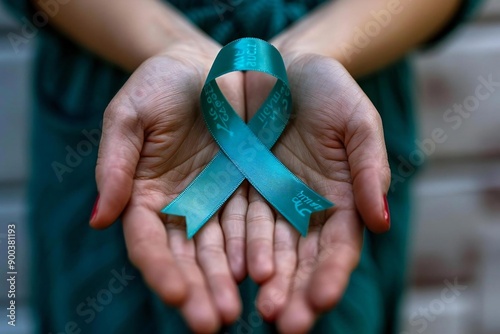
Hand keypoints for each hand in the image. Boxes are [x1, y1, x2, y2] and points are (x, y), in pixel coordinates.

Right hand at [91, 42, 246, 332]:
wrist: (212, 67)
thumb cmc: (162, 83)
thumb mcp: (130, 114)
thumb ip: (115, 164)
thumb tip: (99, 219)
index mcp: (146, 195)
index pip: (149, 243)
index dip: (160, 269)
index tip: (176, 294)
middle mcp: (182, 208)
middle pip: (188, 258)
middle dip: (200, 290)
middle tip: (213, 321)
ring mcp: (217, 202)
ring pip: (223, 251)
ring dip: (231, 281)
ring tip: (247, 309)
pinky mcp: (250, 192)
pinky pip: (256, 226)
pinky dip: (260, 251)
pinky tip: (270, 273)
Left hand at [244, 53, 390, 332]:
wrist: (280, 68)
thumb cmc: (327, 90)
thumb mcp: (358, 121)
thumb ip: (370, 168)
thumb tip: (382, 221)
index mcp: (341, 199)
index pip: (338, 248)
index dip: (331, 275)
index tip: (321, 300)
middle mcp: (305, 210)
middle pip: (302, 261)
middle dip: (295, 293)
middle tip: (285, 324)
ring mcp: (271, 203)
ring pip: (268, 252)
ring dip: (264, 283)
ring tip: (256, 310)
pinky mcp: (239, 191)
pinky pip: (235, 225)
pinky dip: (234, 250)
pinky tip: (229, 273)